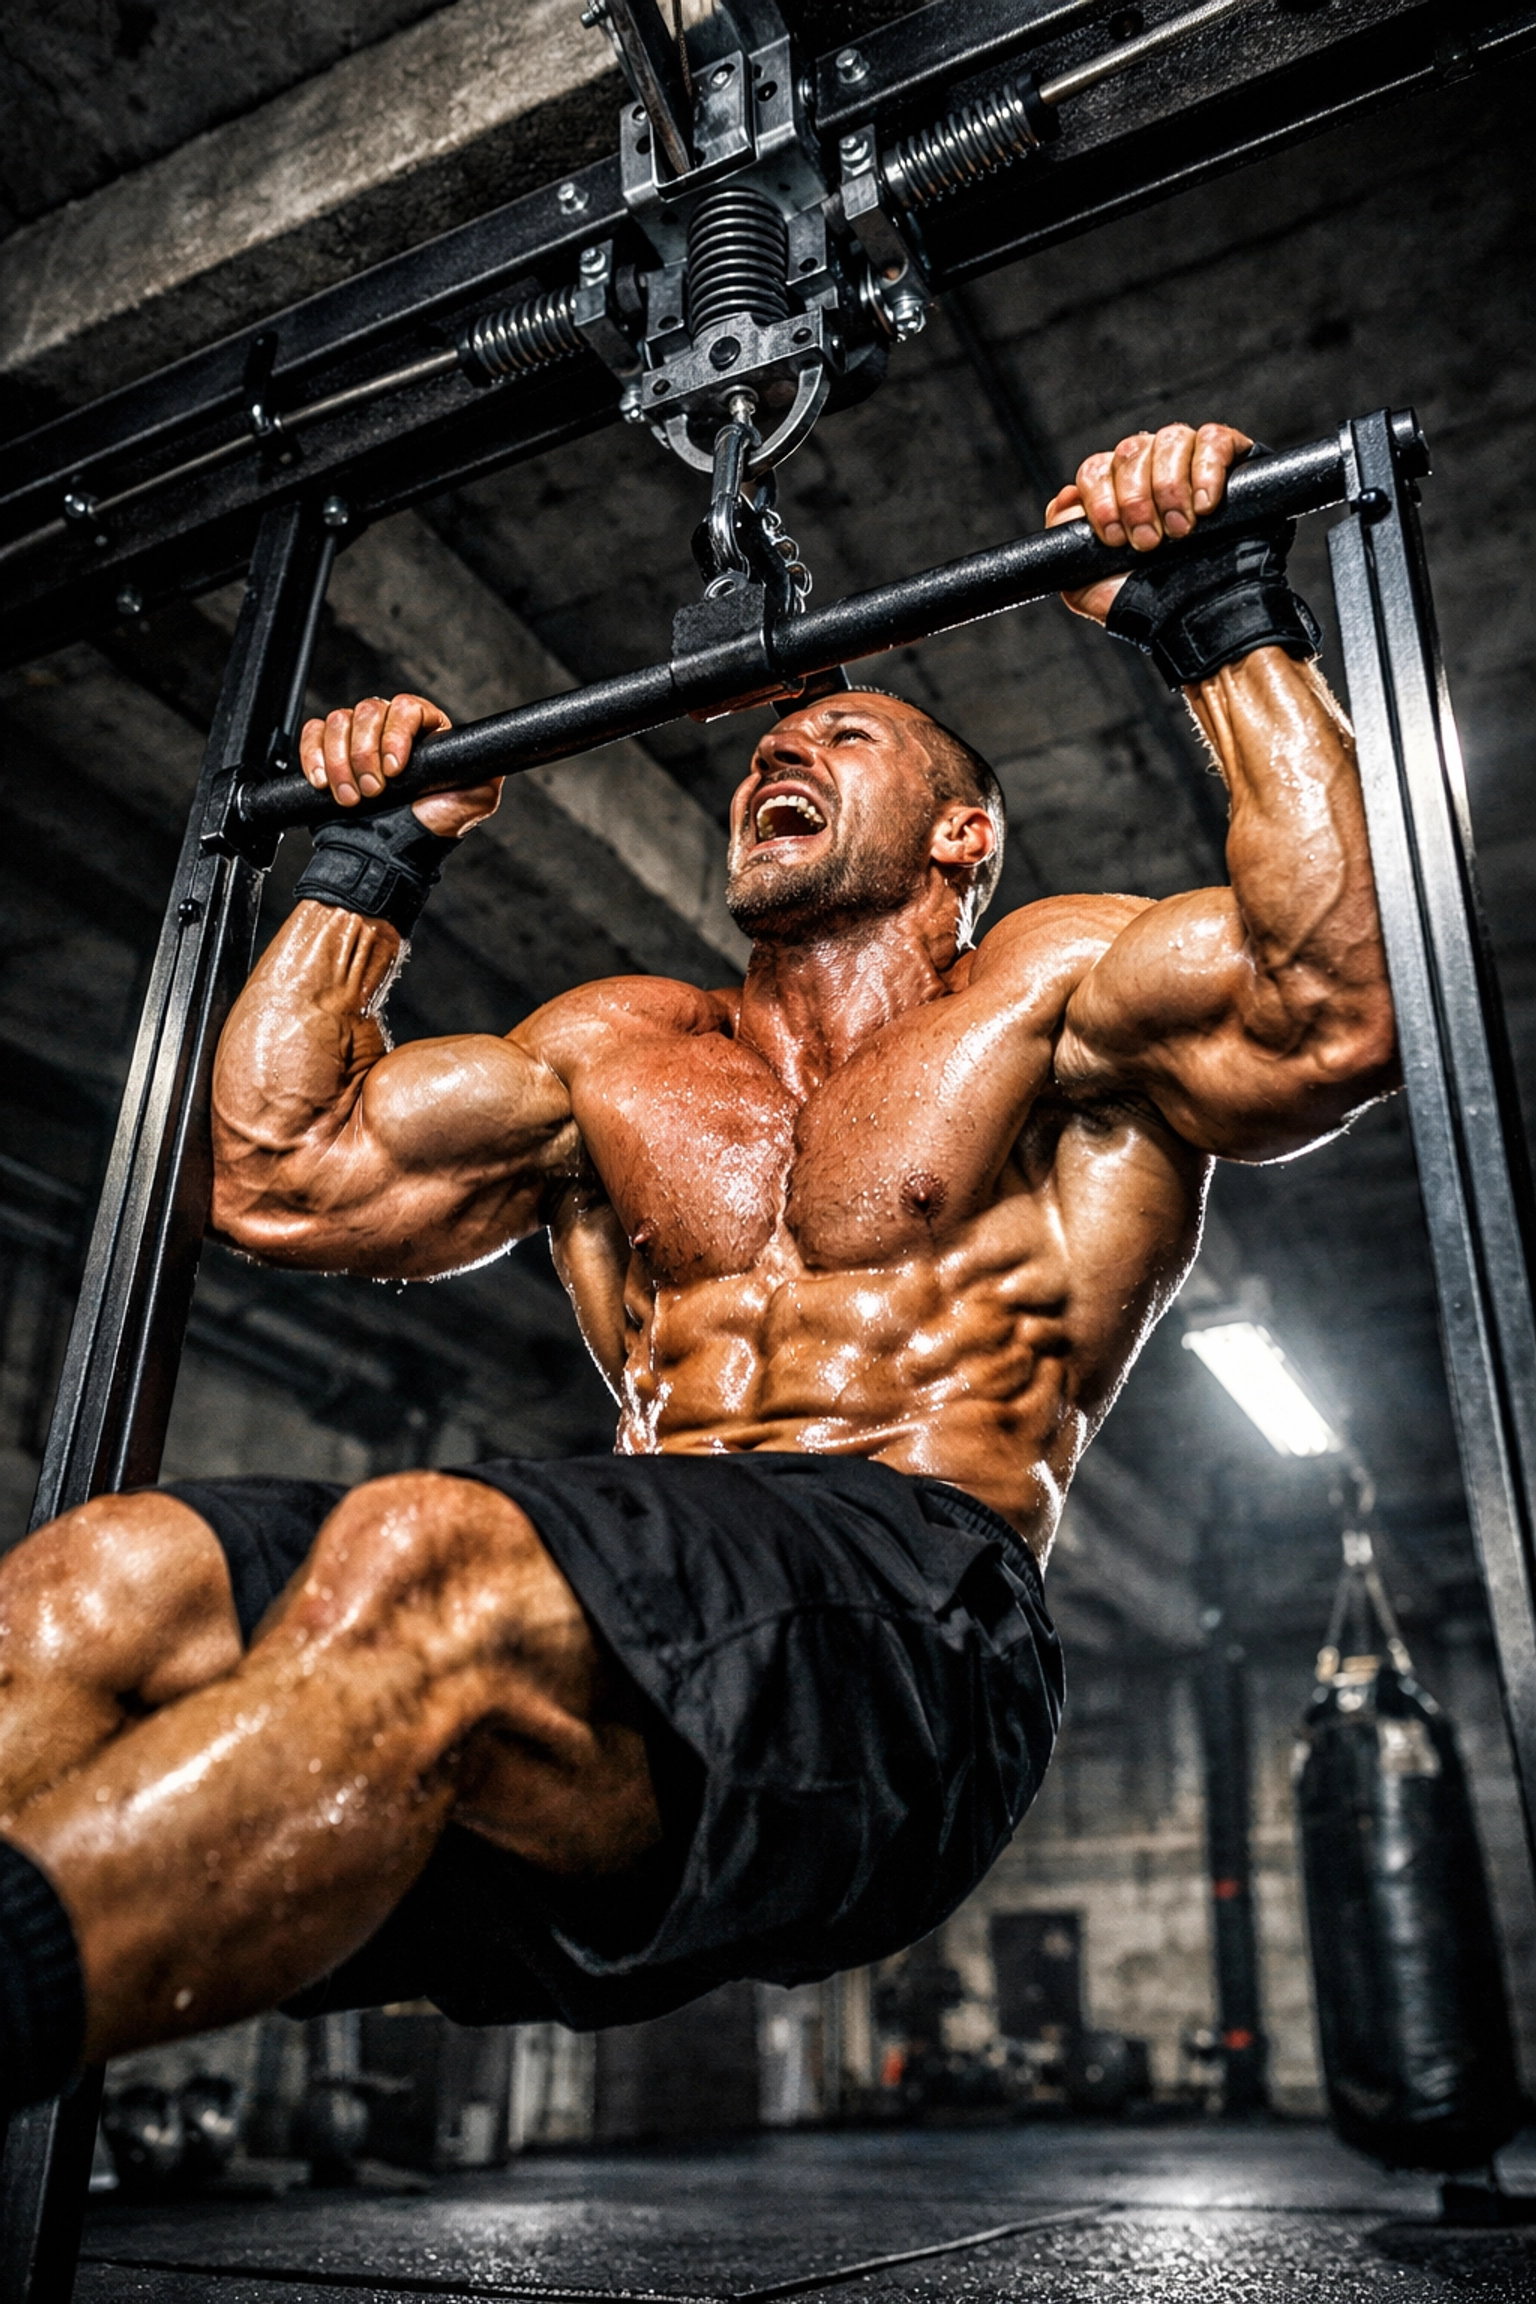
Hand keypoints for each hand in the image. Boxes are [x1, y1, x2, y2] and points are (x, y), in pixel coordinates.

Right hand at [298, 692, 502, 837]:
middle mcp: (390, 730)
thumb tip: (499, 755)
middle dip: (365, 754)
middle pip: (369, 710)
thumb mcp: (472, 803)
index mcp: (425, 733)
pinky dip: (313, 757)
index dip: (397, 733)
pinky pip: (313, 733)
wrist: (385, 859)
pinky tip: (321, 783)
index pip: (408, 708)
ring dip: (340, 763)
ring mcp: (357, 739)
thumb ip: (486, 774)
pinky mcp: (327, 752)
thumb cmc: (426, 832)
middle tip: (373, 792)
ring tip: (352, 800)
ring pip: (339, 721)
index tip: (395, 769)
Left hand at [1045, 421, 1253, 625]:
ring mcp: (1188, 456)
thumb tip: (1065, 500)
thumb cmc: (1147, 597)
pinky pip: (1213, 440)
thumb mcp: (1087, 581)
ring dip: (1170, 489)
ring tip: (1180, 532)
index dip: (1100, 501)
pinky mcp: (1228, 456)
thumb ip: (1064, 539)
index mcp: (1116, 488)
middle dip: (1136, 502)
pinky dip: (1206, 471)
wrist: (1203, 614)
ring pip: (1169, 440)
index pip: (1095, 469)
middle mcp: (1149, 465)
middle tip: (1150, 543)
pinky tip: (1206, 507)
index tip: (1115, 539)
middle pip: (1130, 451)